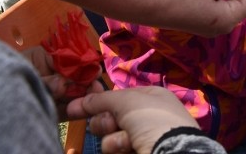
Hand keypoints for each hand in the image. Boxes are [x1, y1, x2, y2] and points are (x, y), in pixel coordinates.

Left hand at [22, 46, 103, 120]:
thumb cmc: (0, 76)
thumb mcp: (24, 74)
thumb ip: (45, 80)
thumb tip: (64, 84)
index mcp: (43, 57)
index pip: (68, 59)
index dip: (83, 65)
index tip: (95, 73)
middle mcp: (49, 74)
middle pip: (73, 77)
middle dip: (85, 83)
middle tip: (98, 90)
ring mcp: (50, 92)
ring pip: (71, 94)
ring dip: (83, 97)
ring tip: (93, 100)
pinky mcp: (49, 109)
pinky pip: (65, 109)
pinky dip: (74, 110)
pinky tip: (83, 109)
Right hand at [66, 87, 199, 153]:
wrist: (169, 151)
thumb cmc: (152, 118)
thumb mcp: (127, 101)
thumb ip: (101, 99)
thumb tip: (78, 102)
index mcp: (150, 97)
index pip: (117, 97)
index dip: (98, 101)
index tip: (76, 107)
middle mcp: (145, 115)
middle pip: (109, 117)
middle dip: (105, 121)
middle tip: (113, 124)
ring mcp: (141, 136)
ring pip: (109, 135)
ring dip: (114, 138)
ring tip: (128, 141)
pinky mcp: (135, 152)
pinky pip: (114, 149)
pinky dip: (118, 149)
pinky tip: (130, 149)